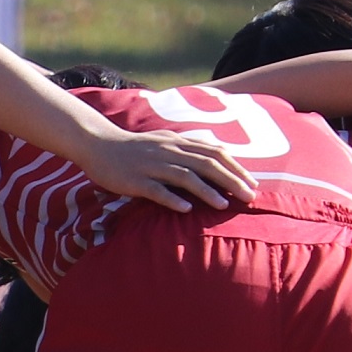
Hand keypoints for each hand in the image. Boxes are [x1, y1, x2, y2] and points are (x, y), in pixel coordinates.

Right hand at [71, 124, 249, 213]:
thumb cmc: (135, 148)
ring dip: (206, 191)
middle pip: (206, 164)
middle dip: (230, 181)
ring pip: (184, 176)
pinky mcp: (135, 180)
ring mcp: (151, 165)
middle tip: (249, 197)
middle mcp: (168, 151)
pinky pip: (156, 190)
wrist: (98, 144)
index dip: (236, 168)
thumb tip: (216, 158)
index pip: (214, 152)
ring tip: (223, 205)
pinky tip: (185, 210)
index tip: (252, 183)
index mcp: (178, 142)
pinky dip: (172, 199)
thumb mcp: (164, 141)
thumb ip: (188, 149)